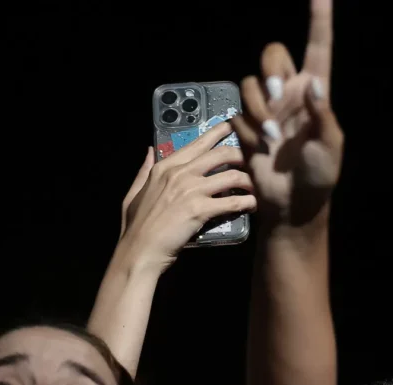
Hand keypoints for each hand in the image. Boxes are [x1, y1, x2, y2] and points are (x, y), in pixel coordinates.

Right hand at [117, 122, 256, 271]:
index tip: (234, 126)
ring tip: (258, 186)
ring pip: (231, 176)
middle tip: (255, 159)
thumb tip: (150, 150)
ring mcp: (190, 190)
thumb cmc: (135, 226)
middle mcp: (180, 173)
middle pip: (220, 154)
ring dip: (249, 180)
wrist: (140, 251)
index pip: (198, 143)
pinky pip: (232, 202)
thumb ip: (144, 170)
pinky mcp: (200, 210)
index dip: (219, 133)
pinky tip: (254, 204)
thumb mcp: (134, 192)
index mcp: (165, 167)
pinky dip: (247, 202)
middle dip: (242, 155)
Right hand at [232, 0, 342, 228]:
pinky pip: (237, 112)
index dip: (319, 20)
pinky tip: (260, 149)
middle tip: (277, 96)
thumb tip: (312, 82)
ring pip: (249, 82)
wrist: (292, 205)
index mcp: (316, 92)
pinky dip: (247, 130)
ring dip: (257, 108)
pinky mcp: (248, 126)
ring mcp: (267, 108)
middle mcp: (290, 93)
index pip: (318, 47)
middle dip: (270, 71)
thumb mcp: (330, 146)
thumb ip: (322, 114)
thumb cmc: (319, 176)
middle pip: (272, 54)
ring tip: (271, 137)